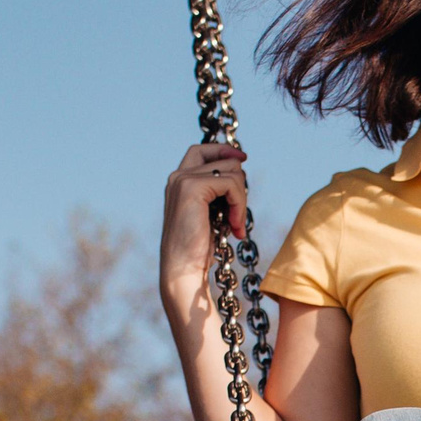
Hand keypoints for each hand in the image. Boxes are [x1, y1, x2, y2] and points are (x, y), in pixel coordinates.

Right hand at [160, 143, 248, 308]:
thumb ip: (218, 192)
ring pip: (232, 170)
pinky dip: (239, 205)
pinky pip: (231, 183)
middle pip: (224, 159)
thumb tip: (240, 169)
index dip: (224, 151)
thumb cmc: (198, 248)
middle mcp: (177, 176)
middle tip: (236, 215)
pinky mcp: (192, 187)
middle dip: (239, 185)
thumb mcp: (211, 213)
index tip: (243, 159)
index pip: (203, 150)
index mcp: (179, 181)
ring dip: (241, 199)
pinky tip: (234, 228)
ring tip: (235, 226)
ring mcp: (182, 179)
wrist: (183, 270)